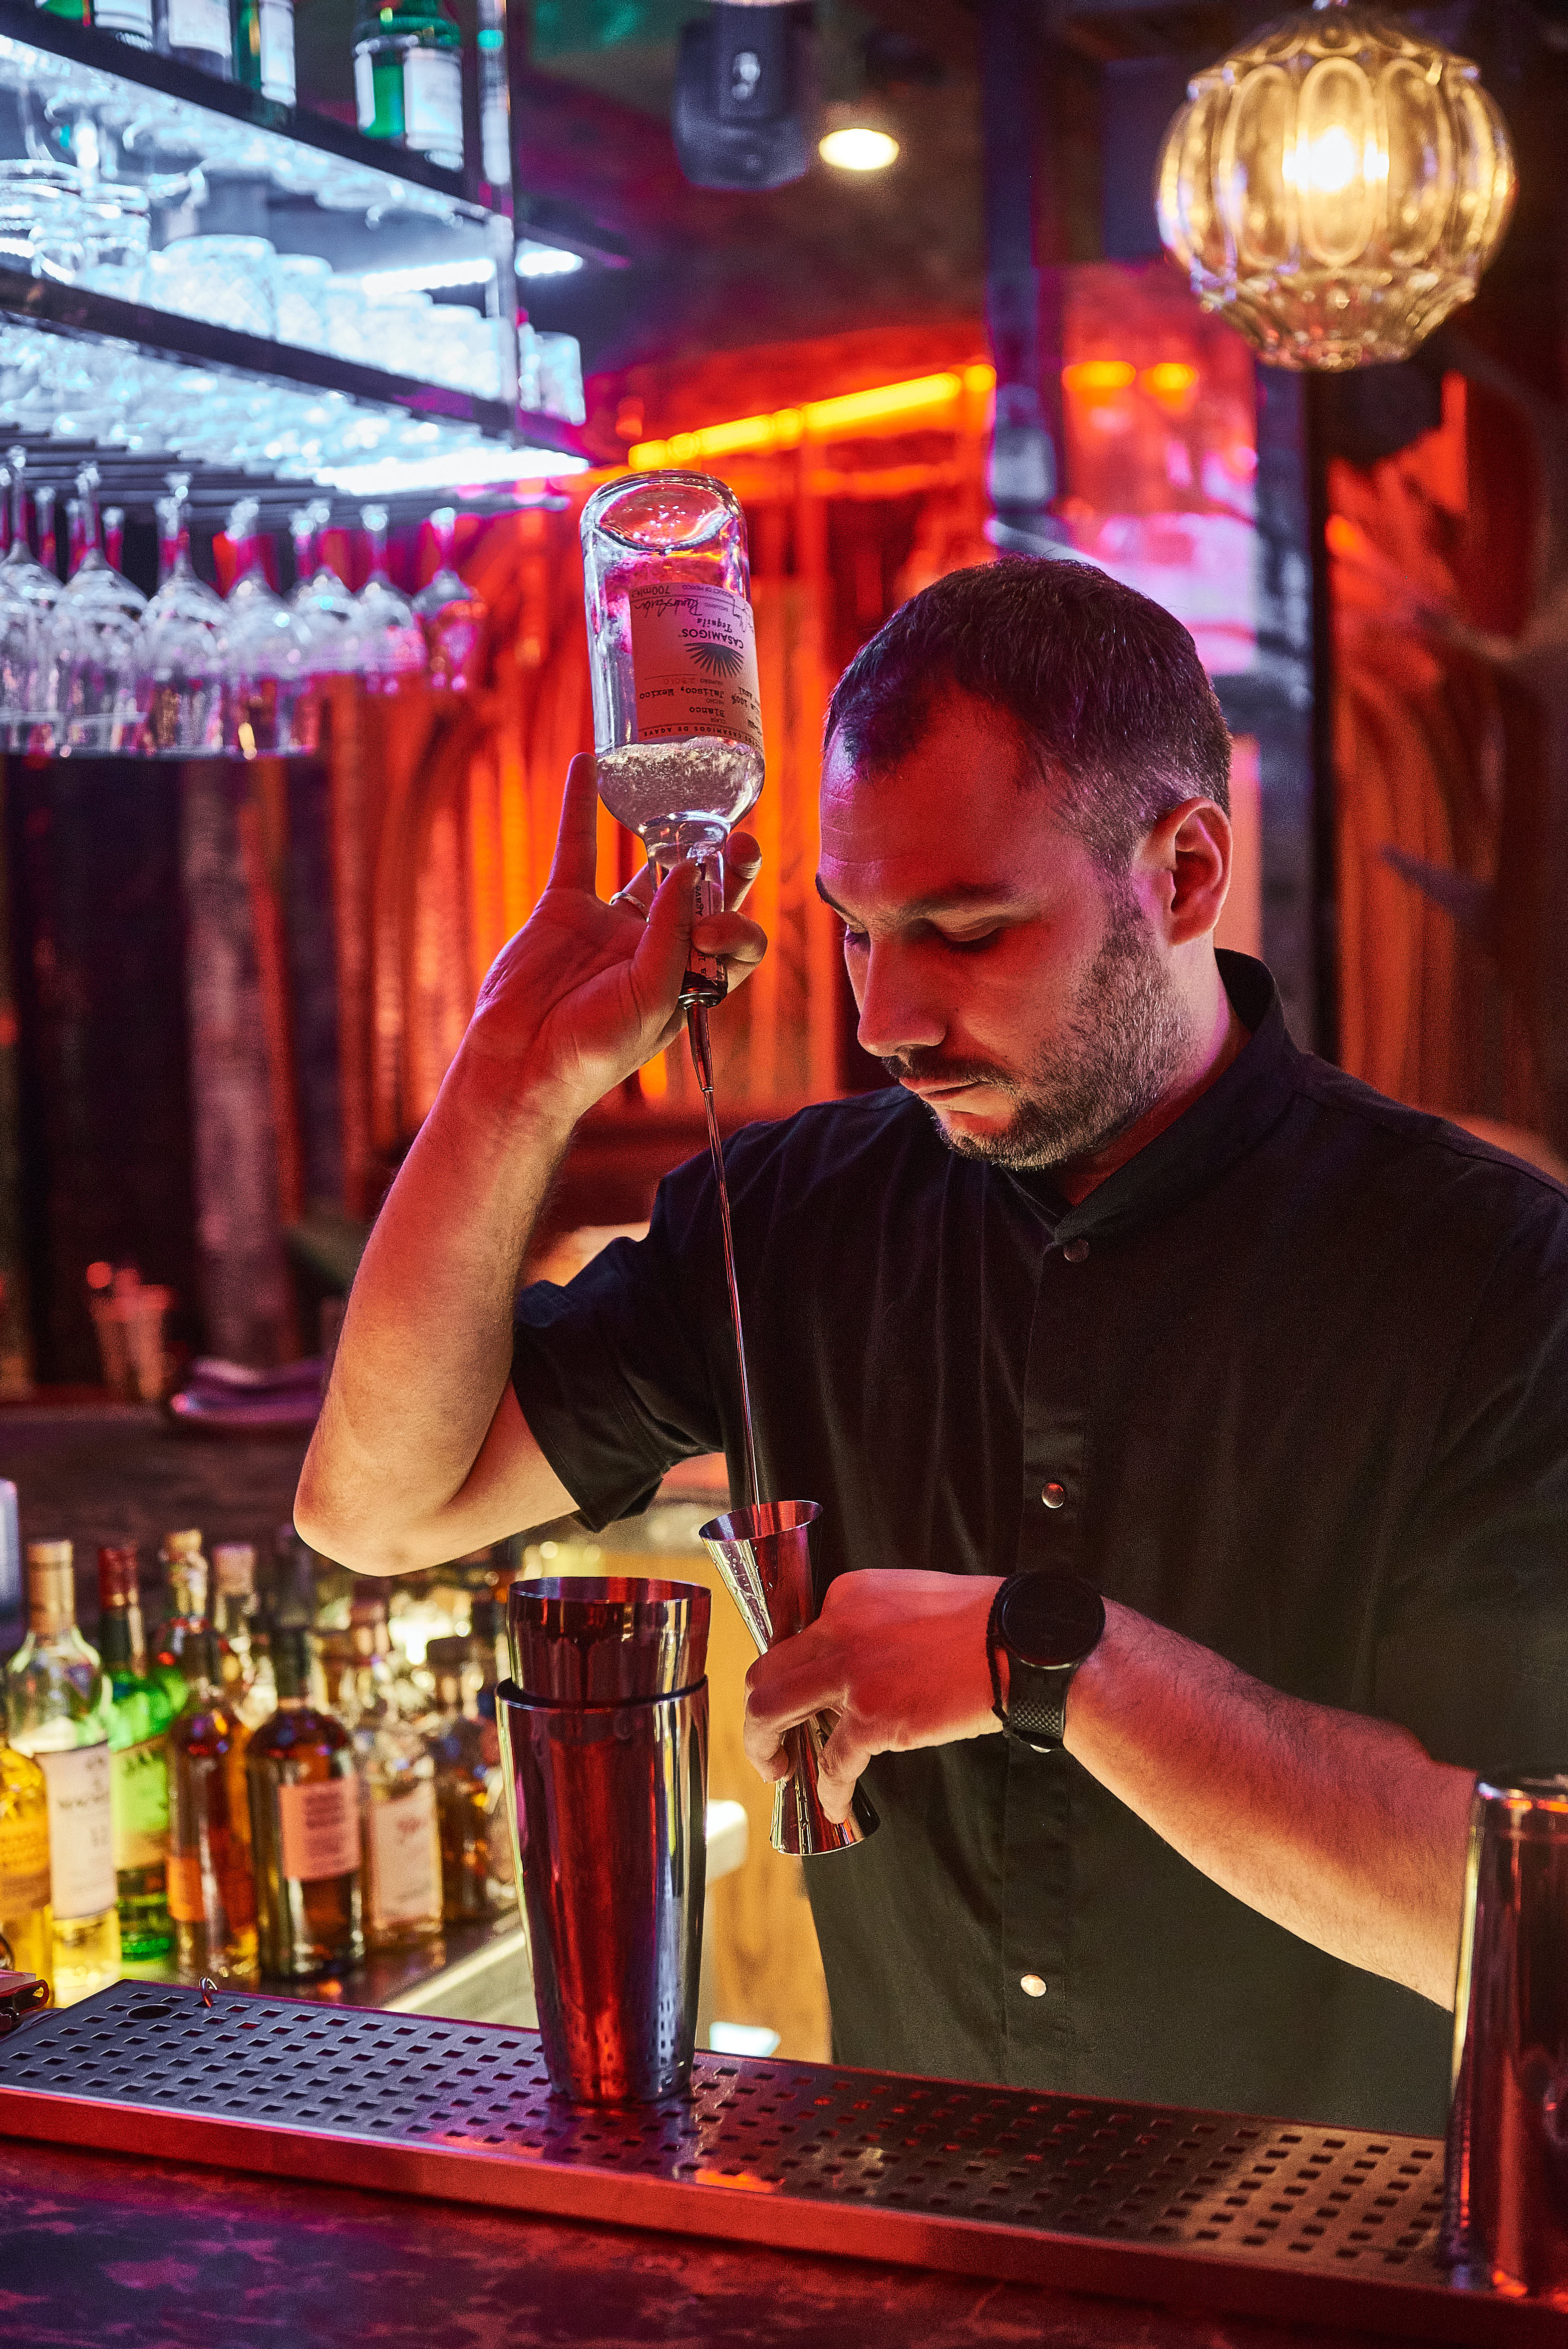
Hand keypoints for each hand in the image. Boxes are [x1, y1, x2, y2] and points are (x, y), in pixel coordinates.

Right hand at [460, 753, 765, 1131]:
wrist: (520, 1065)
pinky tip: (587, 766)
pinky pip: (577, 848)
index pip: (736, 939)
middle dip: (729, 866)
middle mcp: (657, 947)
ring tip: (690, 797)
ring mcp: (611, 923)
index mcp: (690, 979)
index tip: (708, 928)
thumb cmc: (593, 1051)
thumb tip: (688, 870)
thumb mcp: (650, 1001)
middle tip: (741, 841)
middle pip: (706, 893)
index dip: (736, 922)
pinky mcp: (565, 907)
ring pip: (649, 864)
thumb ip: (671, 938)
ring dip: (672, 831)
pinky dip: (579, 807)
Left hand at [743, 1571, 1004, 1821]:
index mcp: (846, 1597)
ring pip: (772, 1713)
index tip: (800, 1704)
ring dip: (766, 1749)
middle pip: (766, 1675)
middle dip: (758, 1716)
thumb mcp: (907, 1599)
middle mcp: (837, 1629)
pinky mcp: (874, 1717)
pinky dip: (828, 1790)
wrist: (1022, 1643)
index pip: (795, 1642)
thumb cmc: (980, 1622)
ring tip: (780, 1772)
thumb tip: (849, 1665)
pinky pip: (833, 1763)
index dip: (793, 1680)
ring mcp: (851, 1674)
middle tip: (769, 1744)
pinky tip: (835, 1805)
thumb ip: (868, 1625)